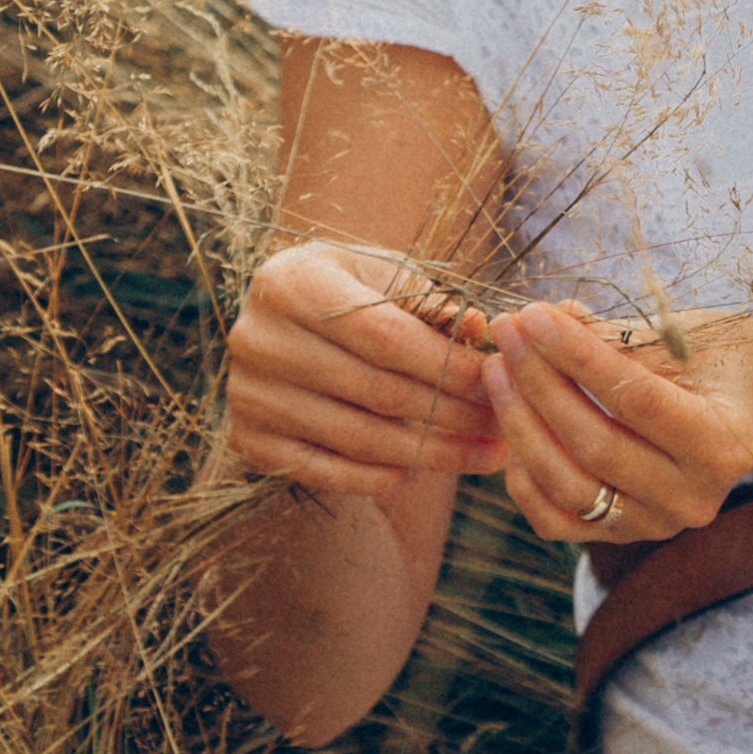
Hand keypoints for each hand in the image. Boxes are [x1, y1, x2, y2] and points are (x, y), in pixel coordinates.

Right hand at [223, 241, 505, 497]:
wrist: (284, 315)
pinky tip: (429, 471)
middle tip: (506, 426)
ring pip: (358, 438)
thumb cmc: (351, 288)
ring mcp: (248, 395)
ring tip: (488, 455)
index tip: (501, 380)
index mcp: (294, 283)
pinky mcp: (246, 439)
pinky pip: (325, 471)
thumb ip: (433, 303)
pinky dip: (380, 476)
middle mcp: (259, 340)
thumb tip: (483, 328)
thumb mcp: (387, 277)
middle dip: (454, 414)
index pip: (387, 337)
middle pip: (377, 391)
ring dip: (433, 454)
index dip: (449, 365)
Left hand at [482, 302, 752, 544]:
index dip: (579, 356)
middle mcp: (693, 497)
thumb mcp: (683, 336)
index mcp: (724, 444)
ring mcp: (656, 525)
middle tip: (507, 333)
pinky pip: (556, 520)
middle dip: (540, 384)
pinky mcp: (622, 538)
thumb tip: (545, 316)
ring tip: (498, 371)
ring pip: (569, 486)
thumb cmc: (717, 359)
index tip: (535, 315)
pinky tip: (512, 425)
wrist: (745, 408)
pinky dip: (525, 476)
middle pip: (596, 445)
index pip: (636, 398)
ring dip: (521, 425)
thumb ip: (615, 334)